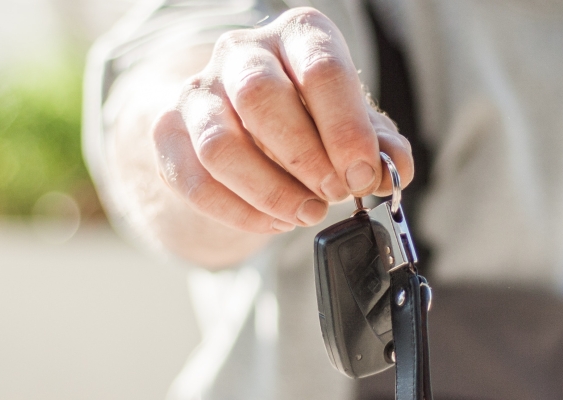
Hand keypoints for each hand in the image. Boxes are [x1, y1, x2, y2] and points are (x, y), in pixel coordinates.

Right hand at [152, 7, 414, 234]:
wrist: (243, 123)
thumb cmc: (307, 118)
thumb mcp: (352, 124)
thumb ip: (378, 145)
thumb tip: (394, 167)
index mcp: (298, 35)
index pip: (321, 69)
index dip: (345, 129)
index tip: (361, 175)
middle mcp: (243, 52)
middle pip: (261, 97)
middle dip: (304, 157)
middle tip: (333, 194)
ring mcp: (199, 91)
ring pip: (220, 145)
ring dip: (269, 191)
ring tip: (306, 213)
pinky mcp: (168, 133)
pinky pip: (196, 180)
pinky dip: (240, 212)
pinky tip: (273, 221)